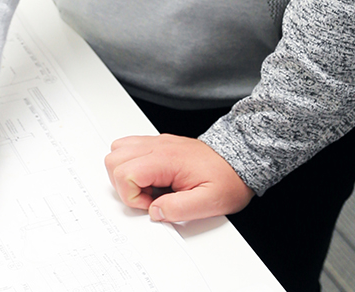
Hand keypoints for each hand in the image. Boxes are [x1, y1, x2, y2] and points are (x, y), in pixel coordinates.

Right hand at [105, 134, 254, 222]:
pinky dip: (134, 166)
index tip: (153, 204)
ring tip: (150, 188)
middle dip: (124, 184)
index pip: (125, 171)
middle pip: (114, 158)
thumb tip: (154, 211)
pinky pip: (132, 149)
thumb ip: (179, 209)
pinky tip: (153, 179)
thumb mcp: (209, 202)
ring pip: (119, 149)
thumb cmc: (227, 178)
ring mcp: (159, 143)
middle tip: (149, 197)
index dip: (133, 195)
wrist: (240, 160)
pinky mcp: (161, 145)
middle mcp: (159, 146)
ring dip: (126, 173)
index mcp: (168, 158)